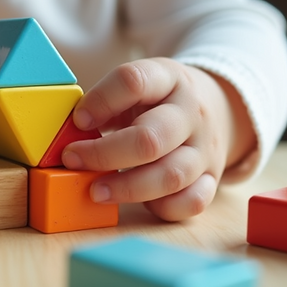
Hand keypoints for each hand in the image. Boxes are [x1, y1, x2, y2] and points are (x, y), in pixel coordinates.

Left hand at [61, 58, 255, 220]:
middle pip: (150, 139)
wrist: (218, 106)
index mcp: (168, 79)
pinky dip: (164, 207)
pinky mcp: (212, 178)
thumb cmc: (160, 100)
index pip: (134, 82)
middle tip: (73, 159)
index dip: (100, 101)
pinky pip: (192, 202)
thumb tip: (68, 133)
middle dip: (105, 155)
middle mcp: (191, 113)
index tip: (78, 119)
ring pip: (171, 175)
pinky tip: (139, 202)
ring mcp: (204, 148)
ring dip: (127, 188)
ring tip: (96, 191)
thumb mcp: (138, 87)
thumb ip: (106, 104)